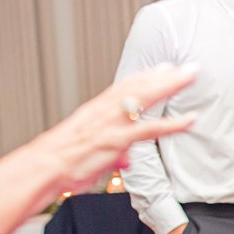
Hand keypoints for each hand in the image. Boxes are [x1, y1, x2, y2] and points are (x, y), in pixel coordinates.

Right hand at [37, 64, 195, 194]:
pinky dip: (171, 124)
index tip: (164, 67)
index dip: (146, 76)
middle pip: (139, 86)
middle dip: (165, 75)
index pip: (125, 86)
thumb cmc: (61, 162)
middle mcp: (104, 111)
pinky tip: (189, 120)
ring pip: (144, 97)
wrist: (42, 167)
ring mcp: (110, 123)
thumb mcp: (88, 152)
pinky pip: (148, 129)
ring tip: (192, 77)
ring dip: (170, 86)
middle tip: (189, 66)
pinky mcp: (115, 139)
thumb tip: (124, 159)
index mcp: (96, 110)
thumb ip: (112, 153)